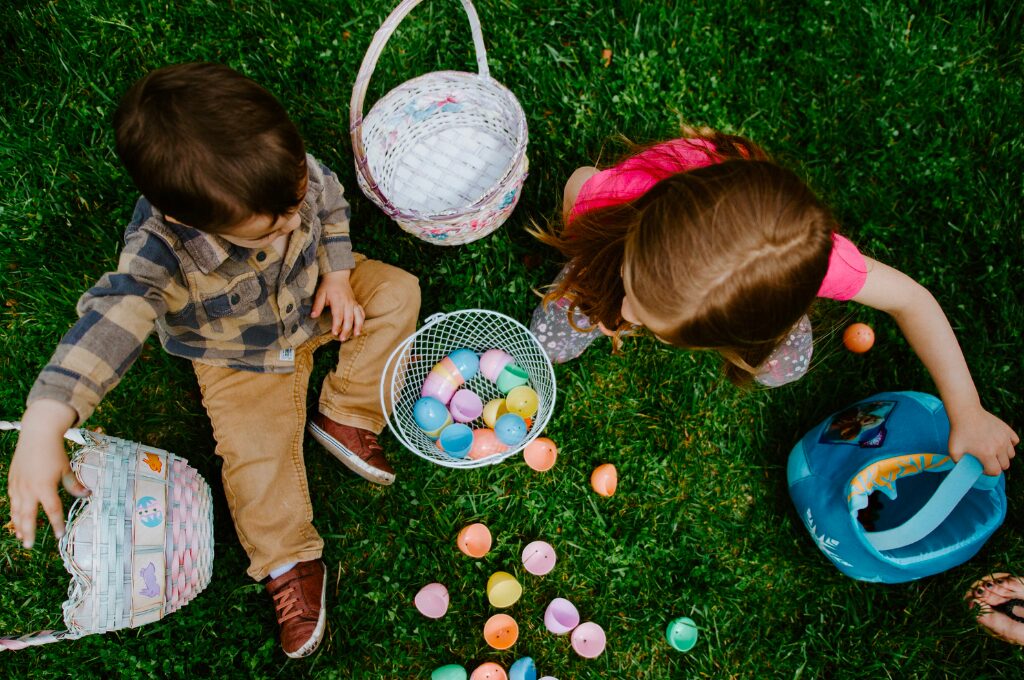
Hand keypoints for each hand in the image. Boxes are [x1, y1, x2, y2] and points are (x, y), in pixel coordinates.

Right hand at [7, 400, 87, 548]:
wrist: (37, 435)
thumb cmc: (54, 452)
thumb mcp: (66, 468)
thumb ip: (74, 484)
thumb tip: (86, 495)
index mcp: (45, 487)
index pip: (52, 511)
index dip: (56, 524)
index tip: (59, 534)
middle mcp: (29, 489)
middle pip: (28, 516)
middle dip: (28, 532)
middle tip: (29, 546)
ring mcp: (18, 485)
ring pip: (16, 511)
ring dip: (18, 525)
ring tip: (21, 537)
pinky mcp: (12, 481)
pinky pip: (12, 501)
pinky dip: (13, 512)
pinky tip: (15, 518)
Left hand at [310, 269, 363, 340]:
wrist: (338, 276)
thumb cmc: (328, 286)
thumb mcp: (320, 293)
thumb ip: (317, 305)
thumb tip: (313, 316)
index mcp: (337, 300)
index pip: (338, 315)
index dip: (337, 325)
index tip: (334, 333)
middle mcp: (347, 302)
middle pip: (349, 318)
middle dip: (346, 329)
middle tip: (342, 339)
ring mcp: (353, 303)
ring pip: (358, 316)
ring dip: (357, 326)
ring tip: (356, 335)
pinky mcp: (356, 303)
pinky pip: (361, 312)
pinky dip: (362, 320)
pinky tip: (360, 327)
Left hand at [947, 403, 1018, 475]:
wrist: (966, 412)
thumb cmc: (959, 431)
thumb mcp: (953, 450)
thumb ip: (958, 462)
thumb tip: (963, 468)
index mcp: (987, 454)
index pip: (995, 471)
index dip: (988, 472)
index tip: (982, 467)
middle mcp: (999, 447)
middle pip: (1005, 465)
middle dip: (996, 465)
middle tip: (987, 460)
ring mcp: (1005, 438)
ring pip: (1011, 454)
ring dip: (1003, 456)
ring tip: (993, 452)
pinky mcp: (1007, 430)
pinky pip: (1015, 441)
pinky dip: (1009, 444)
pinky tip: (1000, 442)